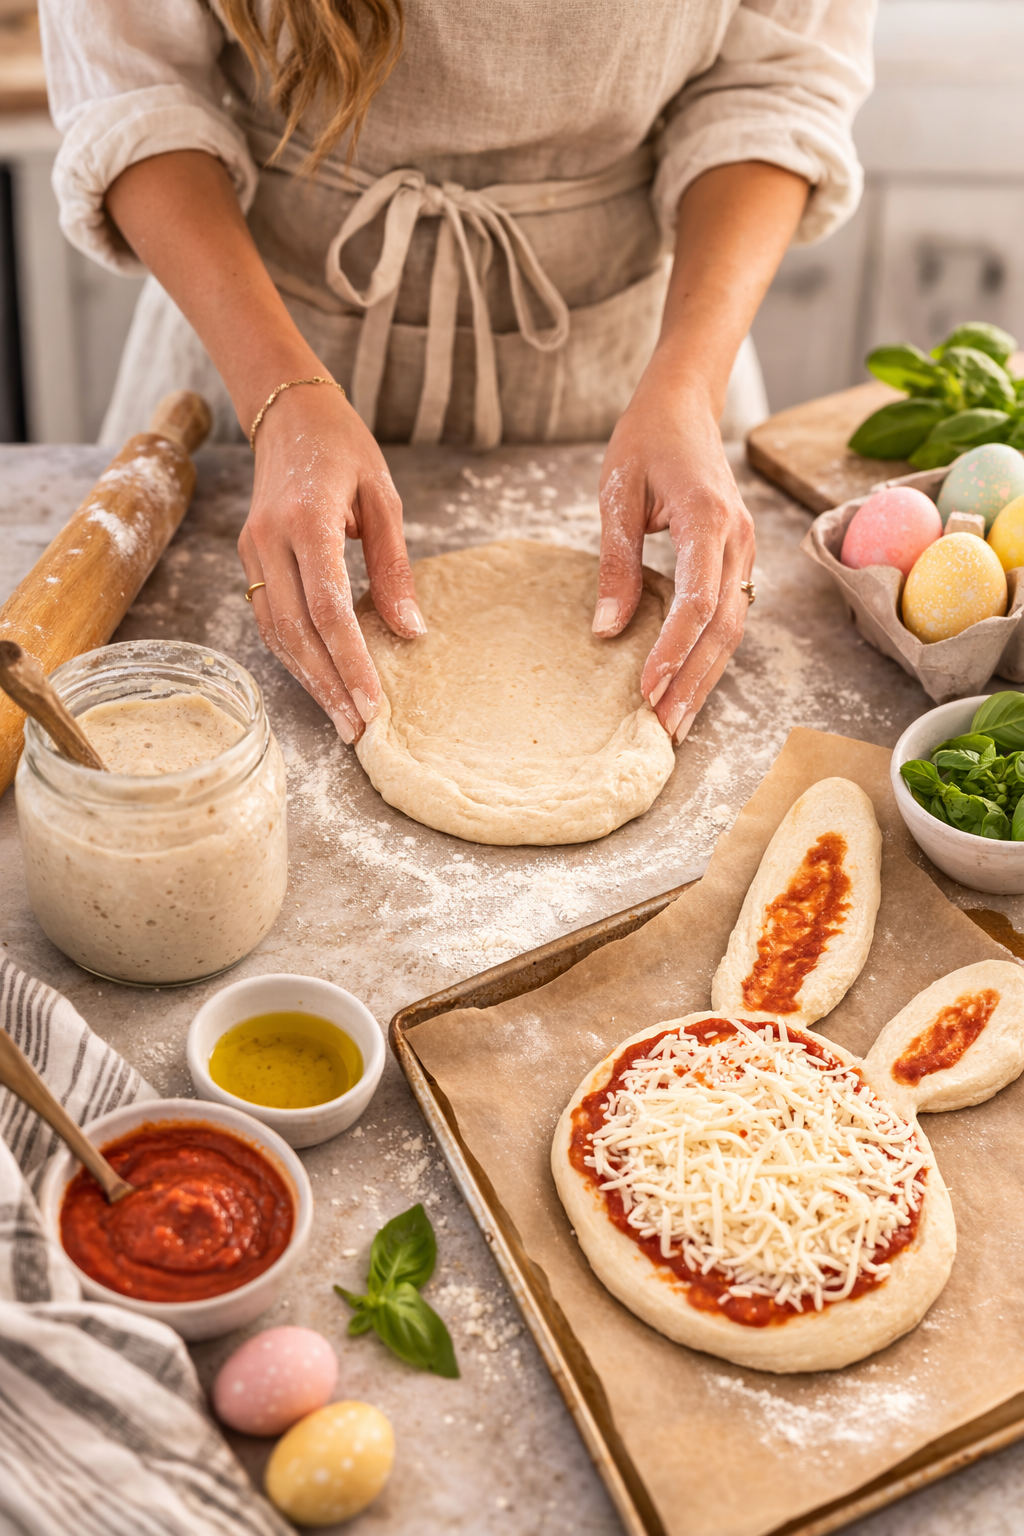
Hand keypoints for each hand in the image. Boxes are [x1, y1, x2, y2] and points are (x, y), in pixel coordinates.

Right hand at [238, 383, 425, 742]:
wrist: (286, 410)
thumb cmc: (343, 446)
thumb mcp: (383, 496)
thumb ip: (394, 564)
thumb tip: (410, 630)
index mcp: (307, 519)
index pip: (326, 607)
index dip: (350, 660)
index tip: (374, 702)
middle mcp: (270, 539)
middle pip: (296, 631)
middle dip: (329, 685)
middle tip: (359, 729)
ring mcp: (253, 550)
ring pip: (275, 632)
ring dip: (309, 680)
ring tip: (343, 719)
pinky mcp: (250, 558)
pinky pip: (269, 618)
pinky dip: (294, 656)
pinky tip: (320, 682)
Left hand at [593, 368, 754, 743]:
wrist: (685, 402)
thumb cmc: (646, 439)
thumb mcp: (617, 494)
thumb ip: (615, 562)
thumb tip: (606, 630)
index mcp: (708, 518)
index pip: (698, 600)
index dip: (672, 649)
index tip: (646, 688)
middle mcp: (738, 538)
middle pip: (723, 627)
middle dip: (693, 681)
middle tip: (664, 728)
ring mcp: (745, 549)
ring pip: (732, 628)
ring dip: (705, 678)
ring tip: (676, 722)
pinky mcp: (738, 557)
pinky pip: (730, 615)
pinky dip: (710, 654)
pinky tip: (688, 683)